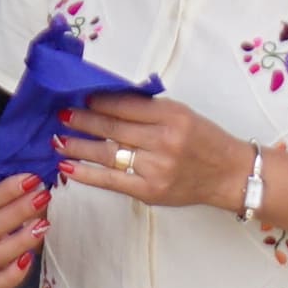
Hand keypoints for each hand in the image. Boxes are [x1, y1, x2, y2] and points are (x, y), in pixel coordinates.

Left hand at [55, 90, 247, 214]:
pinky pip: (111, 181)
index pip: (125, 105)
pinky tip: (68, 166)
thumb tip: (107, 100)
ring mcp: (156, 168)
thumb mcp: (183, 114)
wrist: (230, 175)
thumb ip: (149, 109)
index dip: (98, 101)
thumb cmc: (205, 141)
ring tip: (57, 139)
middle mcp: (164, 141)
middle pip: (112, 127)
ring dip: (77, 145)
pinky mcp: (150, 191)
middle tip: (61, 114)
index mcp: (172, 116)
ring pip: (106, 153)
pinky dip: (86, 174)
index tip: (80, 97)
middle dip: (82, 120)